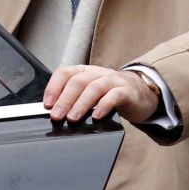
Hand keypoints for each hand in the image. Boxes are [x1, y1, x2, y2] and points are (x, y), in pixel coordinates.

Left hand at [44, 65, 159, 123]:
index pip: (65, 73)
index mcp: (85, 72)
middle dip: (64, 99)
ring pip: (94, 87)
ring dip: (81, 104)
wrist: (141, 93)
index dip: (54, 87)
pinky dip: (104, 105)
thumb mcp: (90, 93)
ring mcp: (113, 81)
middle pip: (78, 81)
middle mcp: (97, 73)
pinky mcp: (127, 92)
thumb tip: (54, 112)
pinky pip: (114, 95)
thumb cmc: (111, 94)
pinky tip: (97, 116)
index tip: (47, 104)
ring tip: (72, 118)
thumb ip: (74, 99)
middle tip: (56, 115)